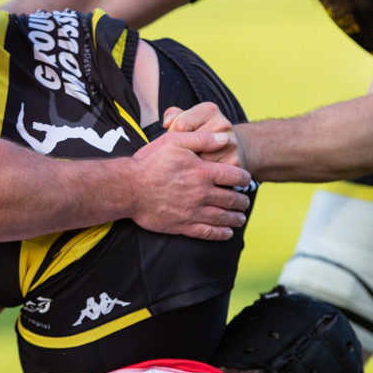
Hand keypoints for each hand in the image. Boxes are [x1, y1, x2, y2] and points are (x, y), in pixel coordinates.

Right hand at [129, 131, 251, 240]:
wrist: (127, 188)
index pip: (235, 176)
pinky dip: (221, 233)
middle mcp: (202, 193)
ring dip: (236, 218)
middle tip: (244, 201)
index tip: (245, 180)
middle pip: (233, 199)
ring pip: (223, 217)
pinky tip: (226, 233)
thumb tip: (225, 138)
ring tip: (240, 217)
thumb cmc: (149, 162)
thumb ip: (201, 139)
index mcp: (203, 172)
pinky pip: (208, 232)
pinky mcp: (182, 226)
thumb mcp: (174, 141)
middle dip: (242, 200)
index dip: (244, 178)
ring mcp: (193, 211)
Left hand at [162, 102, 241, 165]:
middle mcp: (223, 125)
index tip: (177, 139)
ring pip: (199, 160)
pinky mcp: (235, 163)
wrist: (229, 147)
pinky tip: (201, 171)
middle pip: (190, 144)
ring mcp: (231, 144)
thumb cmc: (199, 132)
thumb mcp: (185, 119)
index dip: (172, 136)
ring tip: (193, 160)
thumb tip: (167, 124)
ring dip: (191, 164)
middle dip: (182, 151)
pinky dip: (202, 175)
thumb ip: (173, 116)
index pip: (180, 125)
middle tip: (184, 152)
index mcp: (209, 110)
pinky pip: (210, 173)